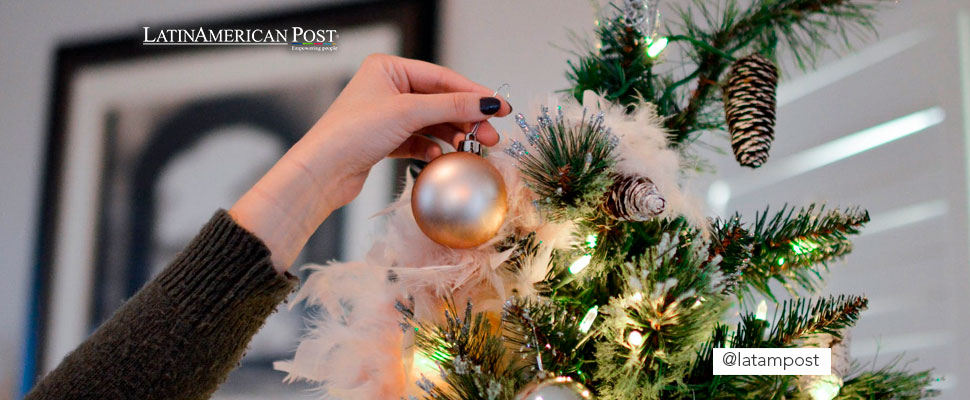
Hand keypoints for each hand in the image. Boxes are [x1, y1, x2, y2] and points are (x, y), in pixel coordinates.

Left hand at [229, 54, 511, 271]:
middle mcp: (387, 88)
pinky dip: (432, 148)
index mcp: (388, 68)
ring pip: (431, 123)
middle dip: (466, 118)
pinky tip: (439, 157)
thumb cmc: (353, 133)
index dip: (473, 93)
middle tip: (490, 136)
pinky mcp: (384, 140)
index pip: (442, 77)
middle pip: (439, 101)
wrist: (322, 172)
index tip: (500, 107)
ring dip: (452, 136)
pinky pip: (419, 141)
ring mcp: (386, 115)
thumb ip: (452, 106)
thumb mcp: (408, 113)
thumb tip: (488, 103)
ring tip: (471, 148)